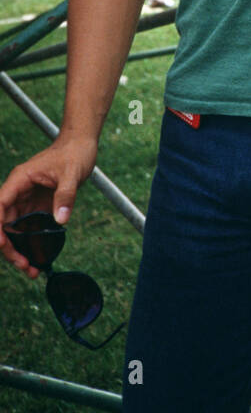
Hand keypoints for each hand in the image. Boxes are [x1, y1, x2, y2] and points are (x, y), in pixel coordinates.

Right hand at [0, 137, 96, 277]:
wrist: (81, 144)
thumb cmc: (74, 153)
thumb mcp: (72, 174)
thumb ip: (65, 196)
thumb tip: (60, 220)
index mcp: (19, 180)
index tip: (2, 244)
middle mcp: (18, 191)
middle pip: (3, 223)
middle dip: (9, 246)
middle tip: (25, 265)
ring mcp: (26, 200)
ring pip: (14, 229)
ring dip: (19, 249)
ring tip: (31, 269)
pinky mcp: (37, 205)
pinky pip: (28, 227)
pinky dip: (30, 243)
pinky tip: (38, 257)